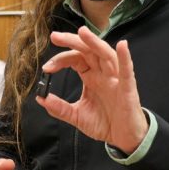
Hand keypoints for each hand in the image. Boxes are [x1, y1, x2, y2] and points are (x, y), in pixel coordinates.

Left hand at [38, 27, 147, 153]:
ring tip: (82, 32)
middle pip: (87, 51)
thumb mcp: (77, 116)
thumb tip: (41, 99)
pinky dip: (125, 58)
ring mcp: (116, 79)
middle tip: (55, 36)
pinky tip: (122, 46)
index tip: (46, 68)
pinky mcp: (128, 89)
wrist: (123, 137)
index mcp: (91, 77)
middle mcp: (103, 74)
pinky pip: (127, 71)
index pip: (74, 59)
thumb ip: (60, 108)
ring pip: (105, 55)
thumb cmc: (105, 122)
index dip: (60, 60)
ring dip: (94, 42)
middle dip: (72, 41)